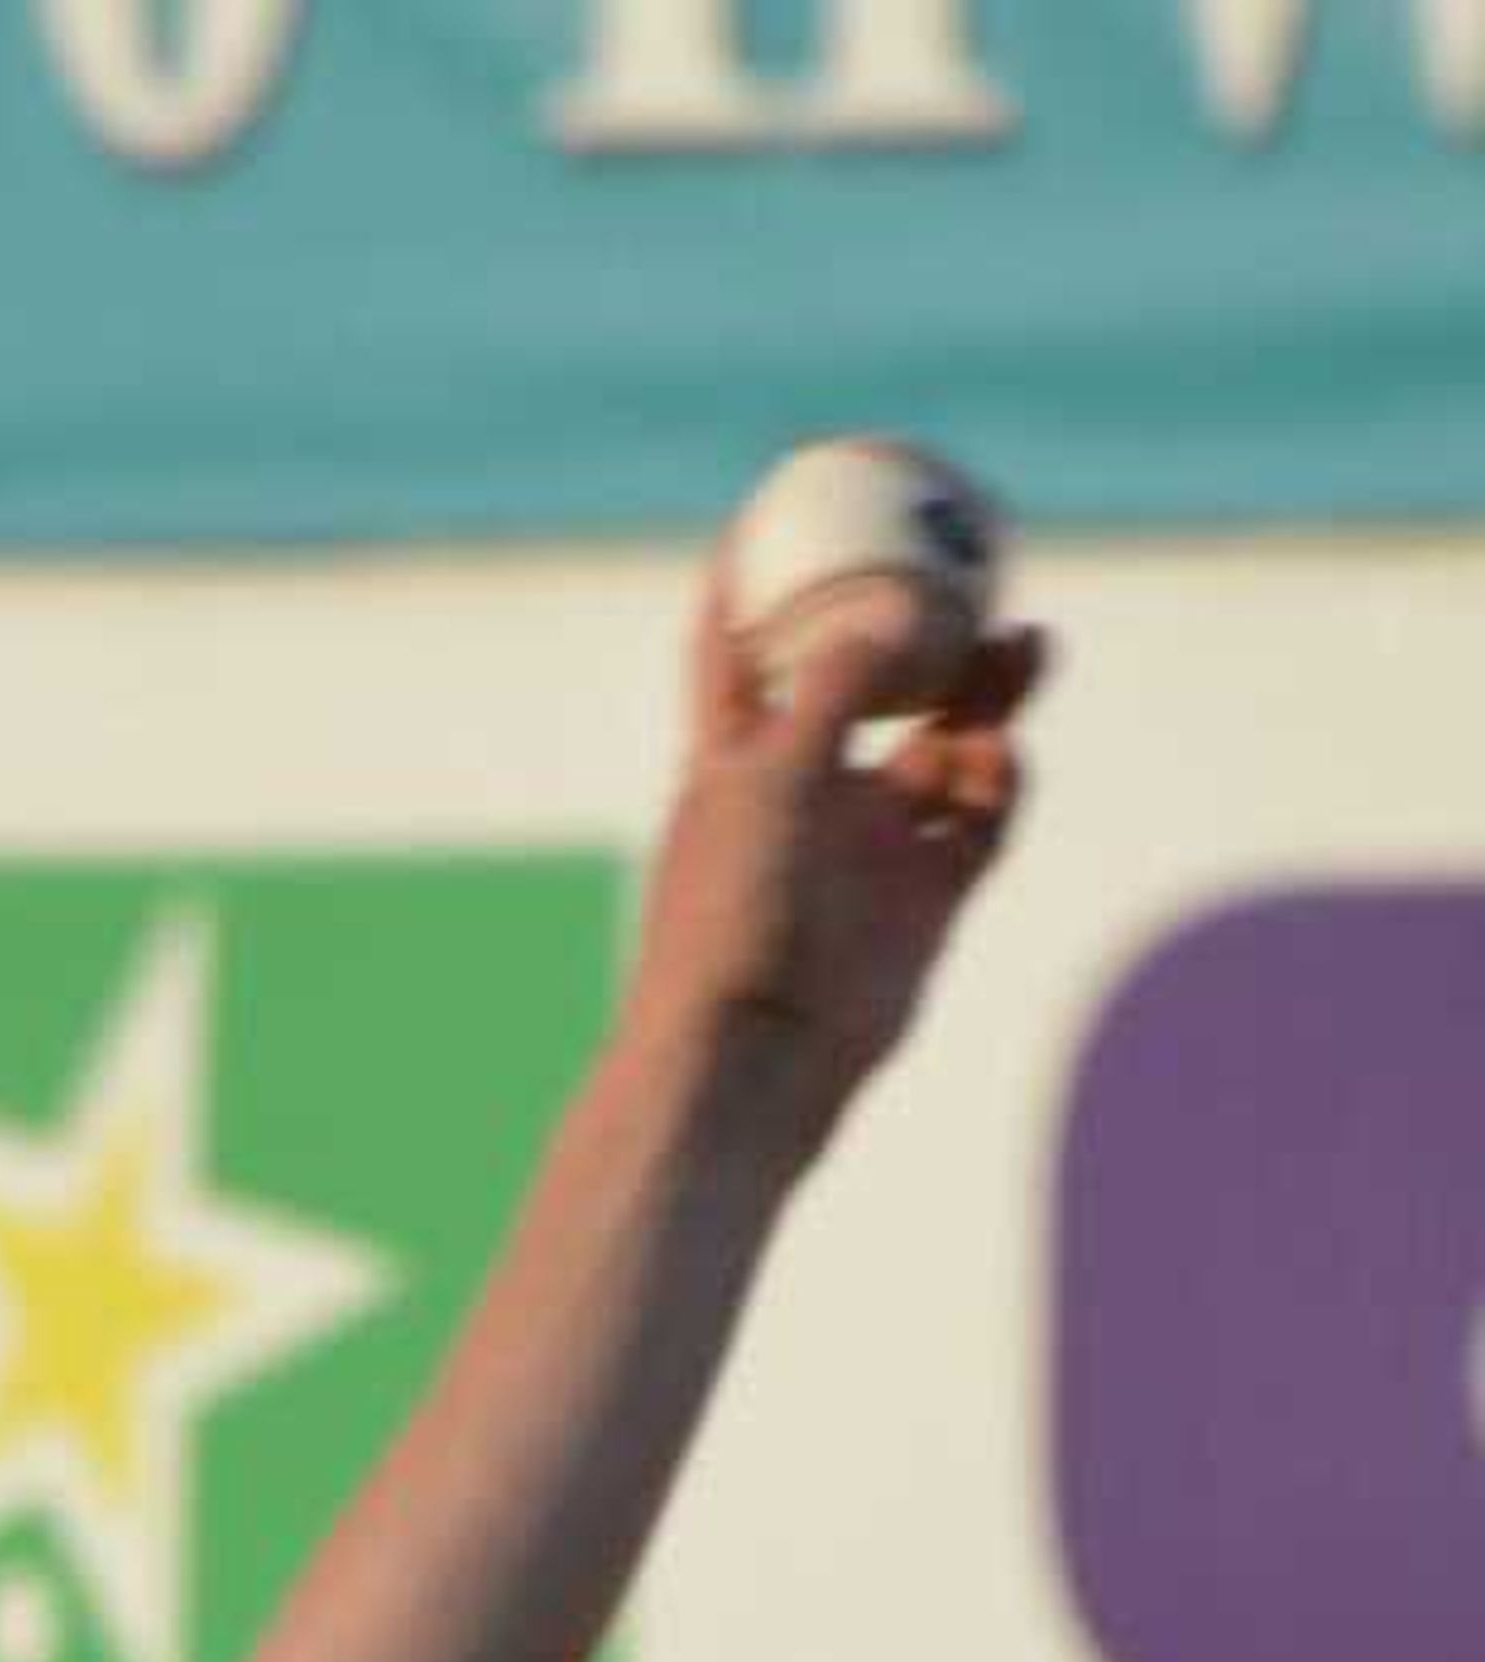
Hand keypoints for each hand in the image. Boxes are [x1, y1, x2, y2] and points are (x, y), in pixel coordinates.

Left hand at [622, 568, 1048, 1159]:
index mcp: (738, 757)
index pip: (737, 647)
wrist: (755, 1057)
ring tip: (1027, 650)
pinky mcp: (925, 902)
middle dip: (927, 629)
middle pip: (877, 686)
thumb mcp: (773, 772)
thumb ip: (839, 680)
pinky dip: (1001, 778)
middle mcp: (807, 794)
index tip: (784, 504)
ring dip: (988, 694)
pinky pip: (981, 818)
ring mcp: (869, 846)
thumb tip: (909, 608)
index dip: (754, 577)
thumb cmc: (733, 913)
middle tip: (979, 572)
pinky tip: (1002, 758)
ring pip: (945, 743)